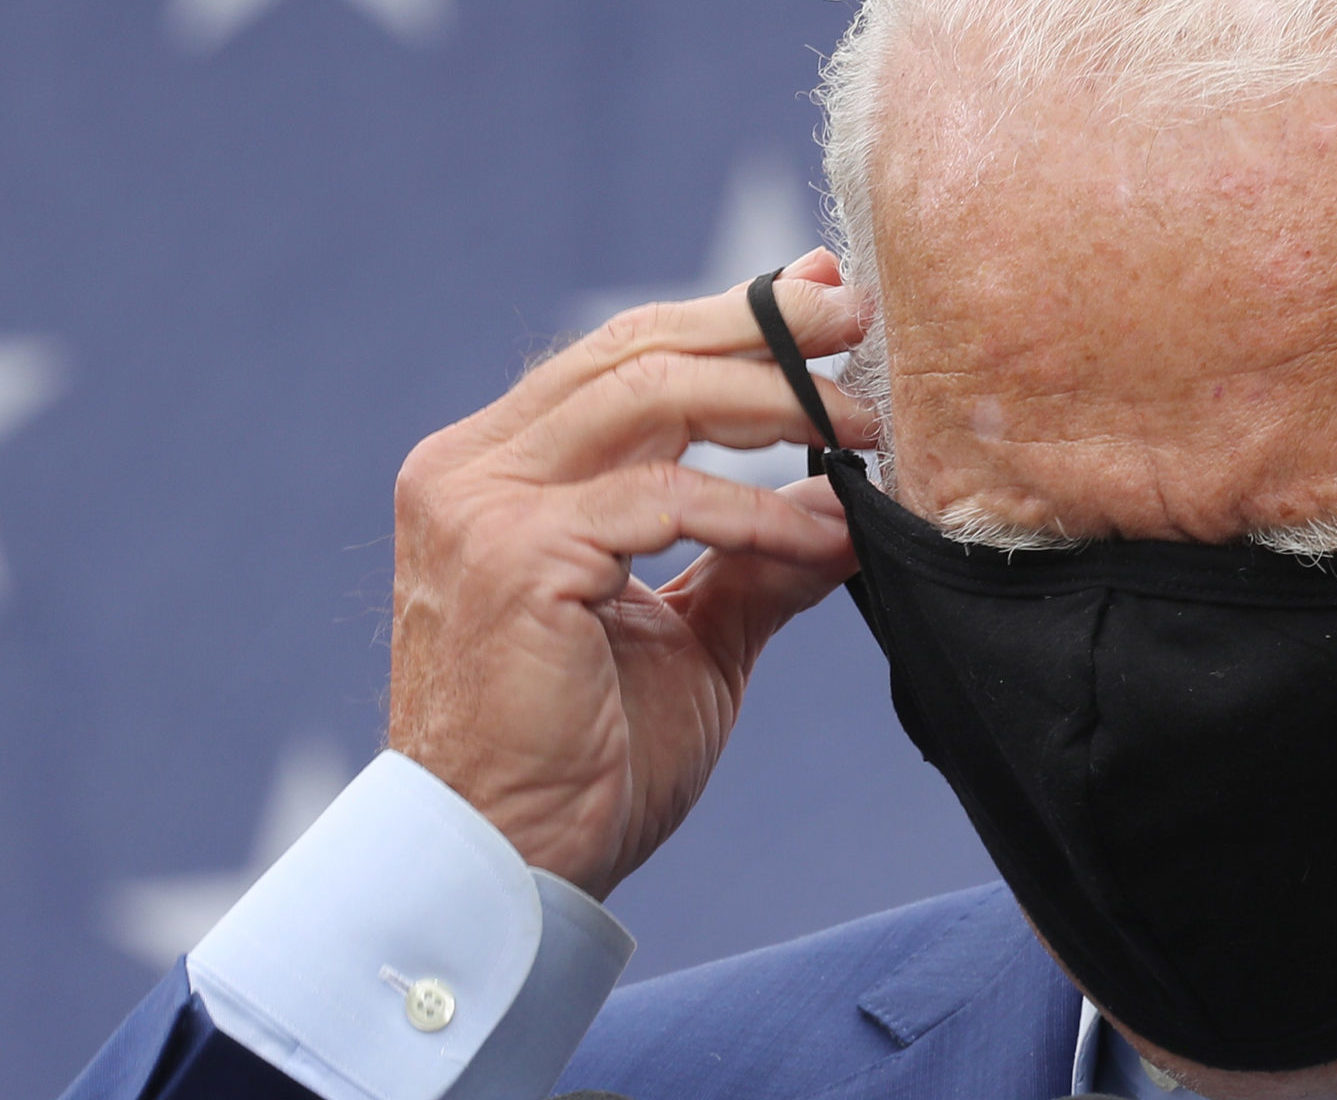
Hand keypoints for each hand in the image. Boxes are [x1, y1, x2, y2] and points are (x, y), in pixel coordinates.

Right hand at [387, 249, 874, 897]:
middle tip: (860, 315)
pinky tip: (828, 539)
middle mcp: (472, 468)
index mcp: (501, 471)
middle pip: (634, 353)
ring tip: (864, 425)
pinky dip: (759, 514)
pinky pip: (663, 501)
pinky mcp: (515, 557)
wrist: (515, 862)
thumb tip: (841, 499)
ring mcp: (481, 506)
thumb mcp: (694, 634)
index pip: (622, 359)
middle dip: (761, 327)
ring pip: (648, 399)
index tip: (823, 292)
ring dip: (774, 401)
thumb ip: (754, 556)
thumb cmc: (589, 758)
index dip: (729, 319)